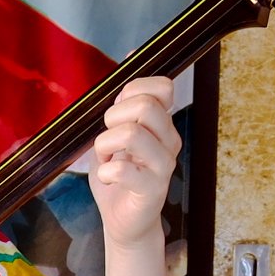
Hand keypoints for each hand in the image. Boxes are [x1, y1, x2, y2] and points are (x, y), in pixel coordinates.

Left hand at [77, 75, 180, 250]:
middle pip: (145, 105)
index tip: (118, 112)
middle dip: (113, 117)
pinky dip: (106, 171)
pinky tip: (109, 178)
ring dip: (105, 144)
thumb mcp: (115, 132)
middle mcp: (169, 140)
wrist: (123, 221)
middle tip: (108, 140)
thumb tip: (131, 54)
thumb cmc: (119, 177)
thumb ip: (123, 100)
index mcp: (162, 123)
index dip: (132, 91)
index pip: (161, 86)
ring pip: (132, 133)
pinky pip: (124, 169)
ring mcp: (163, 165)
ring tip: (107, 160)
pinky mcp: (152, 189)